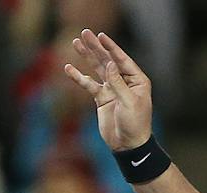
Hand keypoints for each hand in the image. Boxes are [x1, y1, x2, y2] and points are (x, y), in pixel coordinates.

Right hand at [63, 30, 152, 152]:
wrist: (128, 146)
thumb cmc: (135, 124)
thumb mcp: (129, 102)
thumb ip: (118, 83)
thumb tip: (109, 64)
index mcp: (137, 80)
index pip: (121, 59)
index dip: (110, 47)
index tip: (100, 36)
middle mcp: (124, 81)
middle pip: (107, 60)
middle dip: (95, 47)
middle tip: (84, 33)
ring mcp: (112, 89)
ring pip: (97, 69)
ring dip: (86, 57)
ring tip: (76, 43)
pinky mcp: (102, 99)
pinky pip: (89, 85)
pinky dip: (79, 77)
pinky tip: (69, 69)